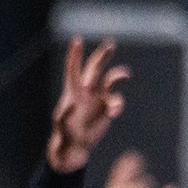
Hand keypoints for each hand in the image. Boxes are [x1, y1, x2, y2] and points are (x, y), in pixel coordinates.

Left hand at [46, 38, 129, 172]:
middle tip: (110, 43)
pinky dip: (117, 105)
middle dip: (103, 55)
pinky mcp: (106, 108)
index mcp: (72, 92)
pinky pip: (116, 100)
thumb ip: (63, 117)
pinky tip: (113, 113)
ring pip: (111, 80)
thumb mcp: (61, 127)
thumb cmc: (64, 137)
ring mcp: (98, 98)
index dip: (75, 55)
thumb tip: (70, 105)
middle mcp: (86, 91)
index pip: (73, 69)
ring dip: (119, 76)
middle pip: (95, 68)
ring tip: (126, 75)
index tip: (77, 40)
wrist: (76, 147)